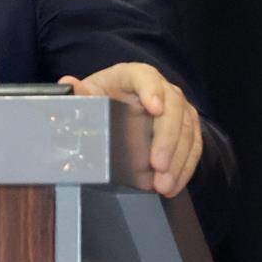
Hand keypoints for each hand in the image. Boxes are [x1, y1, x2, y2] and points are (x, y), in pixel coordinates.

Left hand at [57, 62, 201, 197]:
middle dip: (167, 139)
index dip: (151, 91)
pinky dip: (185, 167)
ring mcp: (178, 107)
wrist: (119, 105)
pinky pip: (193, 146)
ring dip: (178, 160)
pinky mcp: (187, 126)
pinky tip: (174, 185)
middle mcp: (161, 88)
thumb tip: (68, 84)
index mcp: (133, 75)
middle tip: (158, 165)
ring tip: (164, 185)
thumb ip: (79, 92)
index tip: (154, 109)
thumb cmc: (102, 98)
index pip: (146, 77)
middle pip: (173, 108)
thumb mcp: (88, 94)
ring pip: (186, 130)